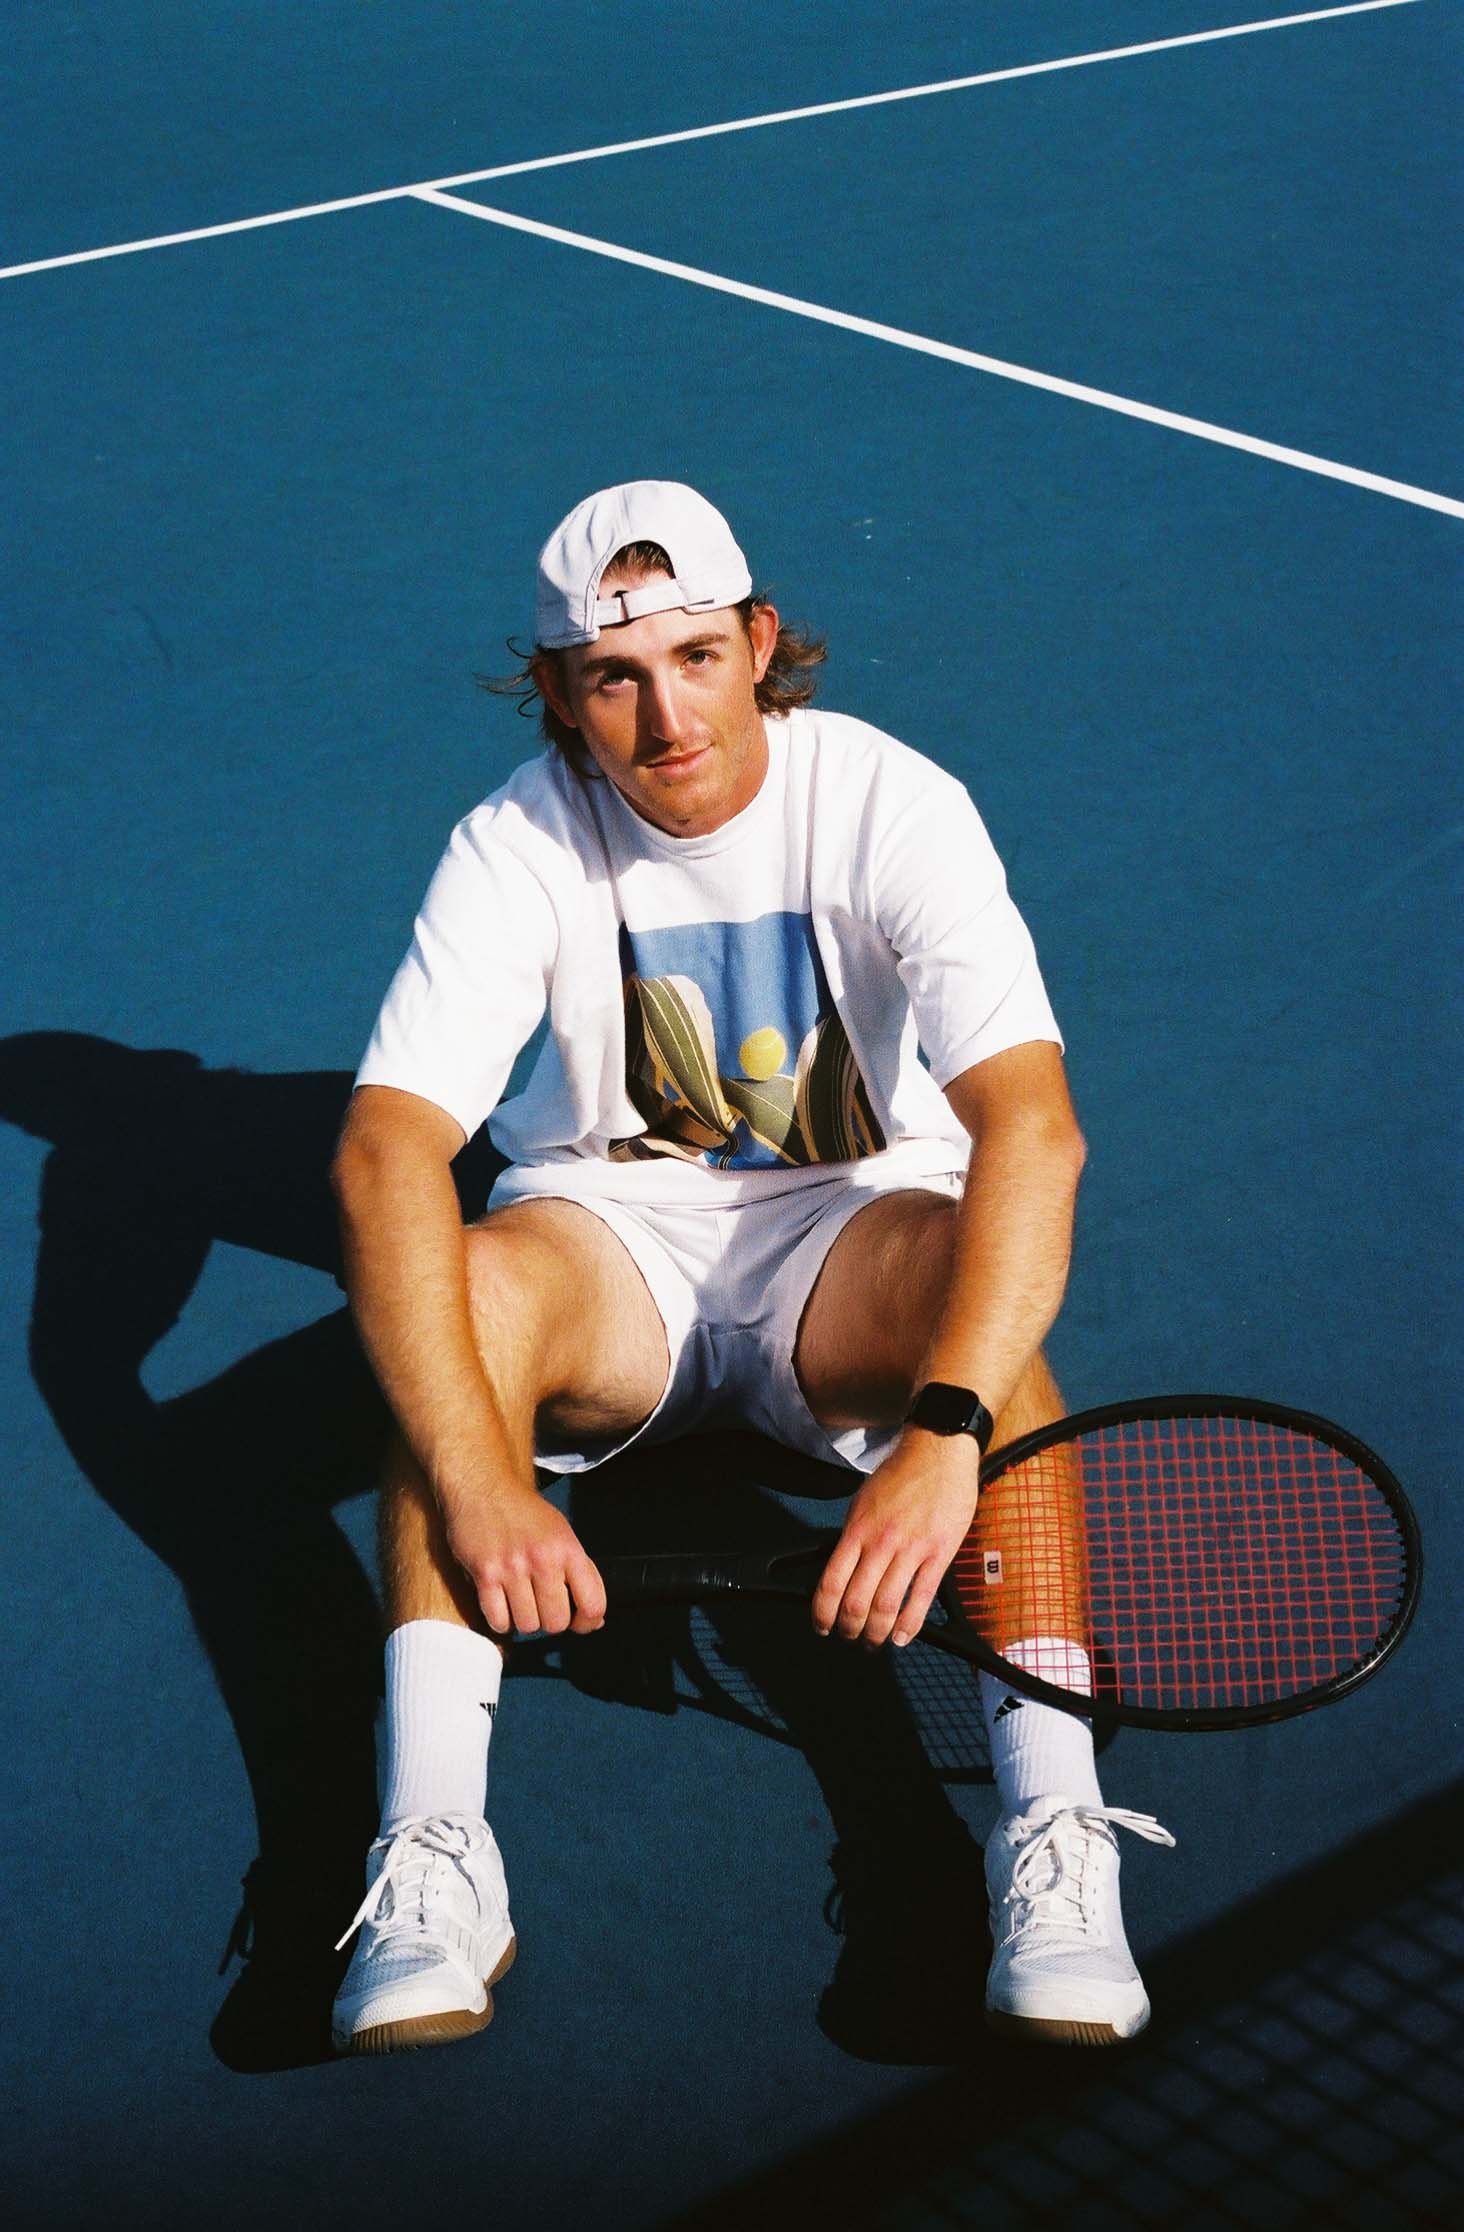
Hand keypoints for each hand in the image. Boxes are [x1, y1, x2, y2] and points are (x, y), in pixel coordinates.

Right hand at [444, 1485, 606, 1638]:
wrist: (485, 1486)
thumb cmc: (525, 1514)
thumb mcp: (562, 1534)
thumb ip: (581, 1573)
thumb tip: (595, 1620)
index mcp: (568, 1549)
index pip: (592, 1604)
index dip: (587, 1623)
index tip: (579, 1623)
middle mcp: (543, 1559)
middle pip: (556, 1623)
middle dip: (550, 1620)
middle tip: (541, 1605)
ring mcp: (512, 1568)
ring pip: (527, 1626)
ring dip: (523, 1620)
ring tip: (519, 1601)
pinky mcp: (484, 1574)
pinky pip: (498, 1620)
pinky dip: (500, 1620)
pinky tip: (501, 1603)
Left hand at [811, 1429, 981, 1647]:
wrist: (938, 1452)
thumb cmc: (900, 1475)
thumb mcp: (862, 1502)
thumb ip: (853, 1537)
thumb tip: (842, 1570)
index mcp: (857, 1530)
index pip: (830, 1583)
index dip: (822, 1613)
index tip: (822, 1626)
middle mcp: (880, 1543)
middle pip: (856, 1602)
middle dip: (849, 1628)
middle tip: (850, 1636)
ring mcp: (911, 1550)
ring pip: (887, 1607)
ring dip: (877, 1633)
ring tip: (875, 1641)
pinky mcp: (939, 1554)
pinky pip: (922, 1599)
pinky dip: (910, 1625)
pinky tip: (903, 1637)